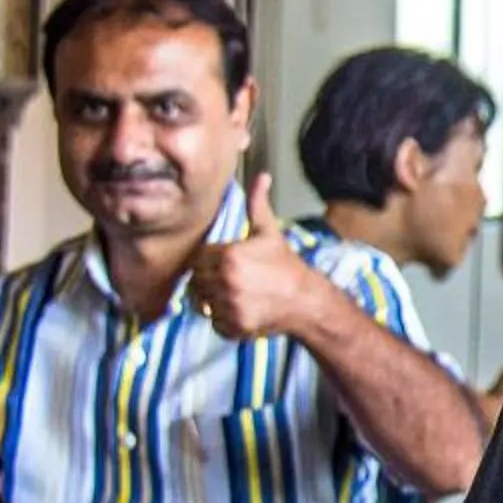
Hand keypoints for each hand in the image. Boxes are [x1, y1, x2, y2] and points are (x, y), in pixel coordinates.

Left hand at [186, 174, 324, 341]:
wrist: (306, 300)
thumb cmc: (286, 265)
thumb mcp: (270, 232)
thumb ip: (257, 204)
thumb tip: (262, 176)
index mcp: (229, 255)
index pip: (198, 260)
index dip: (209, 262)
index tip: (226, 266)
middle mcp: (226, 281)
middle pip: (197, 282)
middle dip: (210, 282)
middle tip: (232, 282)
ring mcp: (230, 305)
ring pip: (203, 303)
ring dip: (214, 301)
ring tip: (236, 296)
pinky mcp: (235, 326)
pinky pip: (214, 323)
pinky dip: (223, 320)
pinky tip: (240, 310)